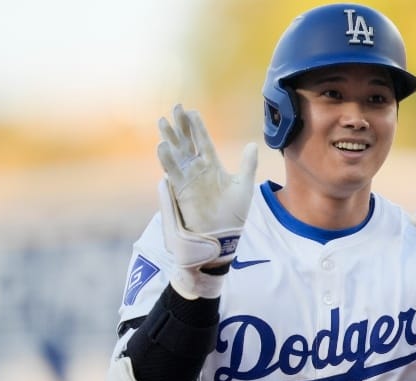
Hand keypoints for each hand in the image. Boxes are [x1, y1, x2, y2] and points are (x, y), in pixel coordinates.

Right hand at [156, 104, 257, 297]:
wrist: (223, 236)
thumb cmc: (234, 214)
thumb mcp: (243, 185)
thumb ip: (247, 164)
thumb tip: (253, 144)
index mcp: (212, 166)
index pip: (203, 141)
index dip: (197, 127)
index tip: (191, 111)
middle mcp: (198, 170)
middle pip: (186, 143)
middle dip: (180, 127)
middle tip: (175, 109)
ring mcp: (188, 179)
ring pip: (177, 154)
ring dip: (170, 139)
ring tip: (163, 122)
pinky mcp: (181, 191)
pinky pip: (173, 172)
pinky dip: (167, 160)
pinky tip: (163, 146)